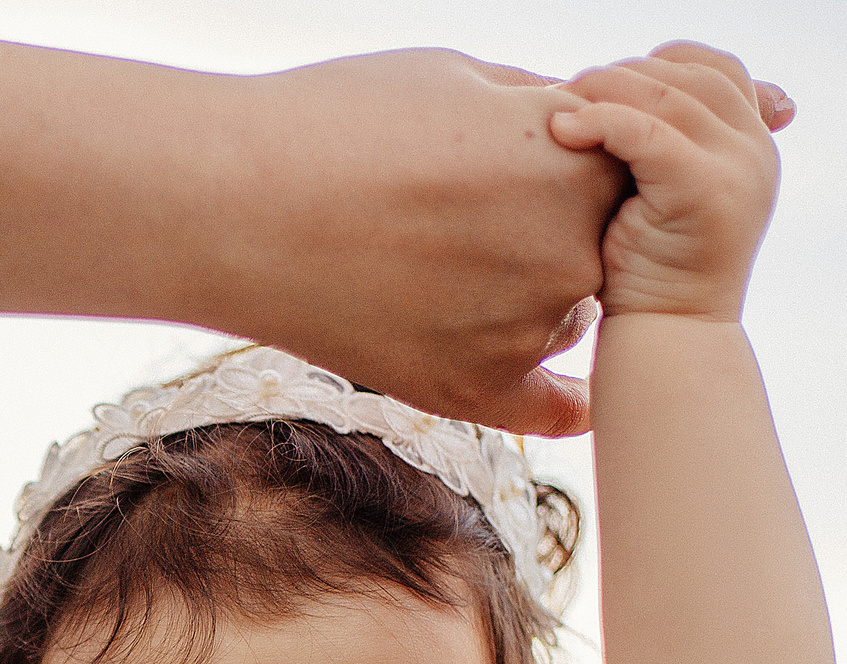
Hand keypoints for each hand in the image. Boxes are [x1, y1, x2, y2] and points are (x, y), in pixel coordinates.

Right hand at [237, 47, 795, 431]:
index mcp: (576, 159)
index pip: (619, 165)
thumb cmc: (328, 125)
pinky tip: (577, 398)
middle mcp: (569, 249)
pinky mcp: (472, 388)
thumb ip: (535, 110)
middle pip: (602, 241)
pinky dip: (561, 397)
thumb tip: (582, 126)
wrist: (228, 207)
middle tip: (458, 215)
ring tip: (430, 267)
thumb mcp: (454, 78)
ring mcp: (523, 326)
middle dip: (553, 227)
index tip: (496, 157)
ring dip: (532, 296)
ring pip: (566, 313)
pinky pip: (548, 402)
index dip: (564, 158)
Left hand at [551, 43, 780, 321]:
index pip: (715, 68)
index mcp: (752, 145)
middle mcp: (755, 150)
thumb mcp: (660, 196)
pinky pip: (647, 133)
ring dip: (602, 93)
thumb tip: (614, 95)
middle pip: (686, 75)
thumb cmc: (647, 273)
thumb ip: (660, 146)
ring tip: (557, 112)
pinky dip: (601, 122)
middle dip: (619, 76)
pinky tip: (564, 132)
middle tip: (567, 93)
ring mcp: (738, 168)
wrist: (669, 338)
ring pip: (664, 96)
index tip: (604, 86)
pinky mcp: (706, 188)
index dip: (656, 62)